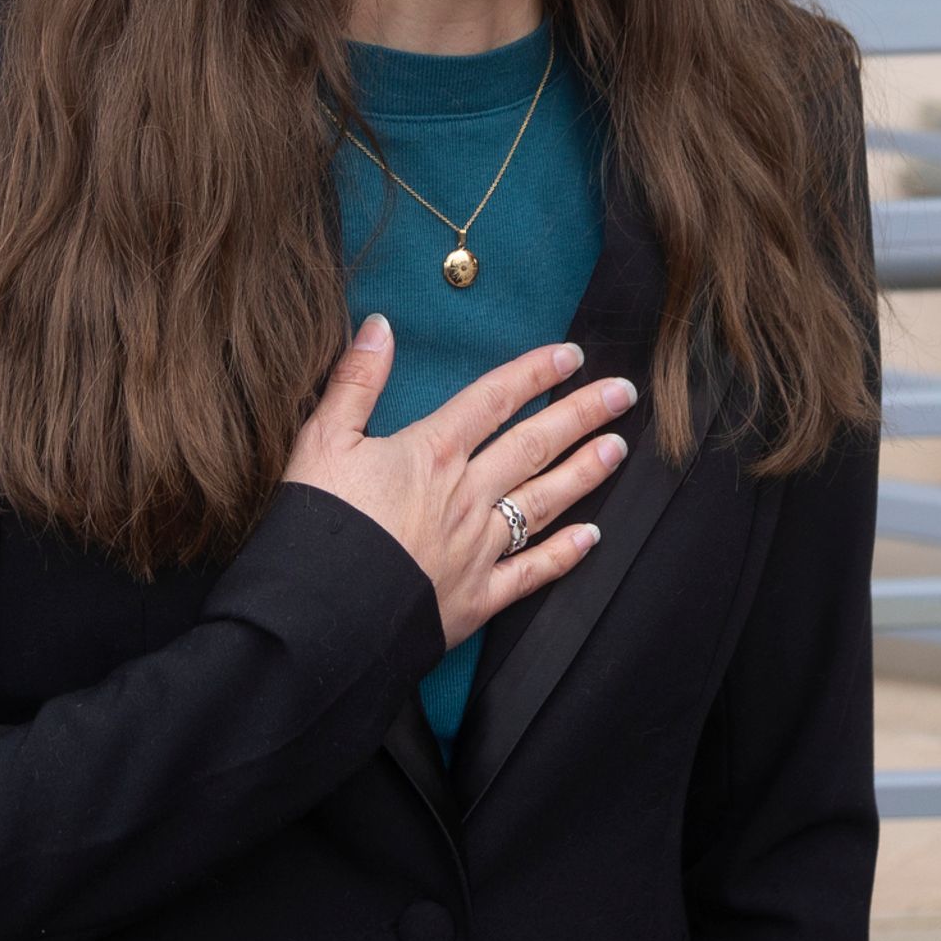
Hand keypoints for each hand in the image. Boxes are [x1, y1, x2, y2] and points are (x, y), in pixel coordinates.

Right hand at [283, 318, 635, 648]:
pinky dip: (564, 555)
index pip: (494, 400)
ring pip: (544, 501)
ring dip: (585, 472)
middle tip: (623, 394)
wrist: (319, 616)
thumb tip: (380, 325)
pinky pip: (531, 572)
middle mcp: (466, 495)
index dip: (535, 374)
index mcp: (430, 453)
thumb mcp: (321, 440)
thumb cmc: (317, 525)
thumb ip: (356, 380)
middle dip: (582, 415)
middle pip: (534, 445)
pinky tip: (591, 538)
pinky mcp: (476, 598)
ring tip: (618, 449)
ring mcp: (477, 548)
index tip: (572, 356)